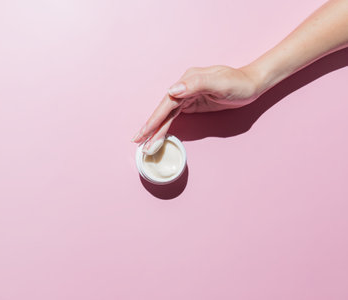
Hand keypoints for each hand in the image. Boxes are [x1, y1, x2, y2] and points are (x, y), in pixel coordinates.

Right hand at [131, 65, 260, 153]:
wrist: (252, 84)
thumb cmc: (238, 83)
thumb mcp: (220, 83)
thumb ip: (196, 84)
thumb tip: (172, 90)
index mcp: (188, 81)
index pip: (167, 103)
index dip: (154, 119)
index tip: (144, 132)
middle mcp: (184, 87)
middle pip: (164, 110)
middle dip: (151, 127)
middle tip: (139, 143)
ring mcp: (187, 95)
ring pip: (168, 115)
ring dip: (157, 129)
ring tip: (146, 144)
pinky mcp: (192, 103)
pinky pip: (175, 116)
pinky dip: (166, 126)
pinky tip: (159, 134)